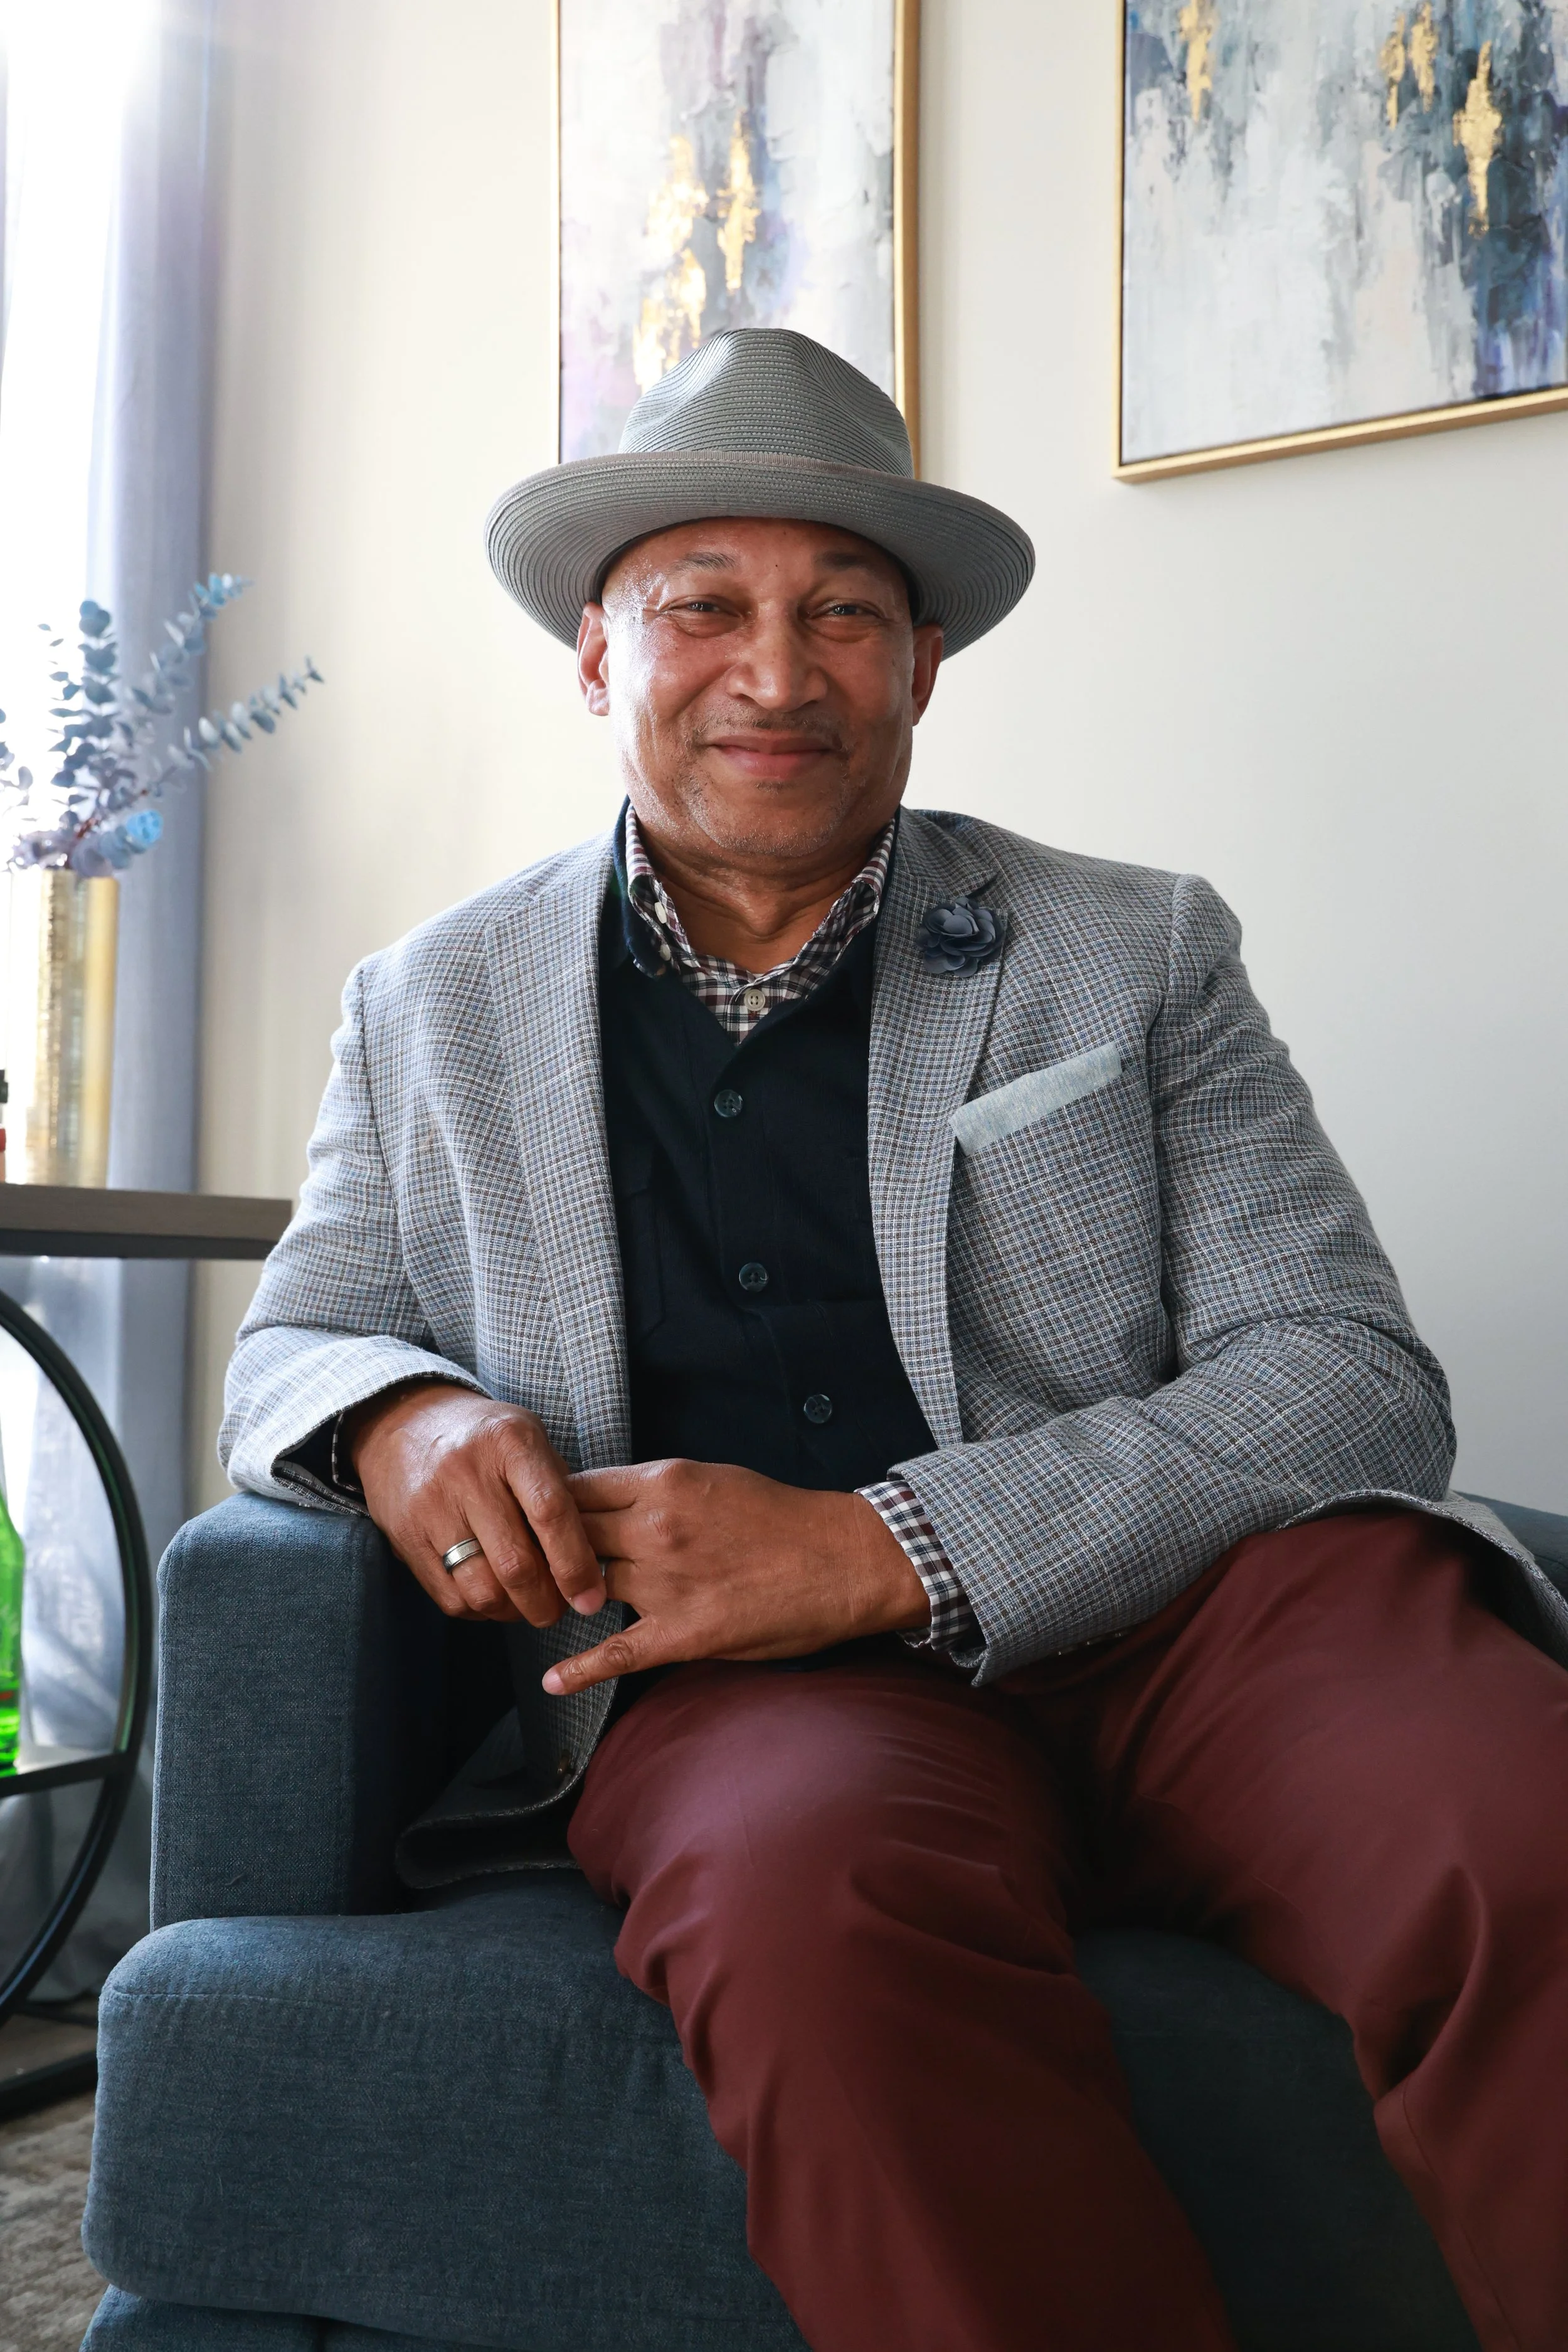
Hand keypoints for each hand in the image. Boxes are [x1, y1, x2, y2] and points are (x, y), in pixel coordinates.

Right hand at [346, 1381, 604, 1624]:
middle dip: (546, 1603)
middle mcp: (466, 1472)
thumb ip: (559, 1489)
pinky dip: (480, 1610)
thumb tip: (587, 1559)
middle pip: (515, 1563)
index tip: (590, 1597)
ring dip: (513, 1612)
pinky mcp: (404, 1536)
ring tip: (526, 1606)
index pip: (550, 1512)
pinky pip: (449, 1597)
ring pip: (481, 1589)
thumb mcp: (528, 1439)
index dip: (575, 1563)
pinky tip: (493, 1598)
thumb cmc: (485, 1438)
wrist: (404, 1423)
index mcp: (509, 1442)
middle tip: (560, 1610)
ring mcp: (430, 1506)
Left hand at [541, 1459, 930, 1694]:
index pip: (575, 1488)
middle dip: (539, 1550)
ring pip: (585, 1588)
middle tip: (515, 1564)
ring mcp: (666, 1582)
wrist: (844, 1560)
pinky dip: (579, 1670)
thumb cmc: (782, 1519)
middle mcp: (654, 1528)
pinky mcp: (684, 1632)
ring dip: (557, 1600)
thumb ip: (656, 1490)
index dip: (544, 1506)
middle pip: (567, 1536)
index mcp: (663, 1483)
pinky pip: (617, 1652)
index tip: (528, 1518)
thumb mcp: (713, 1480)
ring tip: (530, 1611)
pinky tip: (553, 1681)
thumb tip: (606, 1501)